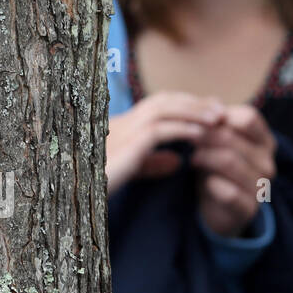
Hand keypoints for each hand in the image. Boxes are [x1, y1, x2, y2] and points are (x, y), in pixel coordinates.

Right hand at [106, 91, 225, 194]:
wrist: (71, 192)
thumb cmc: (94, 184)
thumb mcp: (127, 171)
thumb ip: (151, 164)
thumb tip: (177, 161)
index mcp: (120, 126)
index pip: (156, 104)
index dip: (184, 103)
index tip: (210, 109)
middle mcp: (120, 122)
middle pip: (161, 100)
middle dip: (193, 101)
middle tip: (221, 108)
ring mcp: (121, 131)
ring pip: (162, 109)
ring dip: (193, 111)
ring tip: (218, 118)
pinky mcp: (125, 146)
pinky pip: (158, 130)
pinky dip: (182, 129)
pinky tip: (201, 134)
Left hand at [192, 104, 276, 237]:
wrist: (215, 203)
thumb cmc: (214, 162)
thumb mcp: (215, 137)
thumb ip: (214, 120)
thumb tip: (210, 102)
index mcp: (263, 139)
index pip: (248, 116)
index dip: (218, 114)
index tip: (197, 118)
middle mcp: (267, 161)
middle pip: (231, 137)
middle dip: (202, 135)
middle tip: (185, 138)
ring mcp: (260, 185)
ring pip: (229, 161)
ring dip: (203, 157)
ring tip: (192, 158)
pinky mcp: (249, 208)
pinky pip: (228, 192)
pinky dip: (210, 184)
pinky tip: (202, 181)